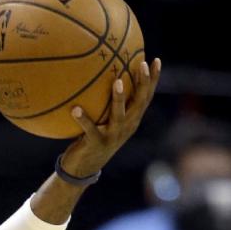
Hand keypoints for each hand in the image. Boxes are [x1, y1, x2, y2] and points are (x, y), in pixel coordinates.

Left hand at [60, 58, 160, 179]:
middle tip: (142, 65)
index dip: (153, 81)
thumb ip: (107, 101)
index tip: (156, 60)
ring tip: (117, 82)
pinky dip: (83, 119)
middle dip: (143, 84)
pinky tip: (75, 108)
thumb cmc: (93, 137)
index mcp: (131, 120)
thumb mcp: (105, 119)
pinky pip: (90, 130)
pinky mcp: (96, 144)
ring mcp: (112, 137)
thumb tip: (100, 71)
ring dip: (119, 99)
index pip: (146, 98)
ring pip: (119, 116)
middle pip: (139, 104)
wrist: (83, 169)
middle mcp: (126, 128)